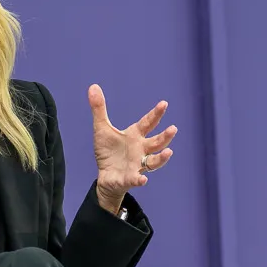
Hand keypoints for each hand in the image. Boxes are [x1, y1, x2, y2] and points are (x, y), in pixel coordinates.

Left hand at [88, 84, 177, 215]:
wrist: (106, 176)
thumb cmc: (108, 152)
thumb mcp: (102, 129)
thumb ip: (99, 109)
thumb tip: (93, 86)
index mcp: (135, 135)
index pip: (148, 123)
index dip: (156, 114)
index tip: (164, 103)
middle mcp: (141, 149)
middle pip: (156, 142)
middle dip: (165, 137)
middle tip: (173, 128)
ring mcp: (137, 165)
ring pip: (153, 161)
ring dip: (161, 158)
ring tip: (169, 152)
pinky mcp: (130, 178)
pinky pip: (136, 179)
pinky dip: (140, 179)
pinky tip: (143, 180)